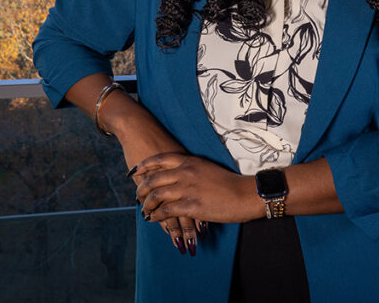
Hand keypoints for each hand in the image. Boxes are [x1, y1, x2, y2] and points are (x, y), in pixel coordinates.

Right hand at [63, 75, 205, 253]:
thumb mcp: (176, 155)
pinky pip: (157, 203)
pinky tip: (162, 228)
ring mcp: (162, 179)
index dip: (203, 211)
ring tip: (181, 244)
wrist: (138, 127)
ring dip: (176, 228)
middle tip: (194, 244)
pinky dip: (160, 217)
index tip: (208, 229)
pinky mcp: (148, 182)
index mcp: (188, 166)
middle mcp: (178, 174)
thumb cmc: (157, 140)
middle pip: (188, 204)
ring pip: (173, 209)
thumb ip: (184, 170)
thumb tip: (194, 187)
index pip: (199, 195)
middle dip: (191, 226)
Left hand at [135, 153, 263, 225]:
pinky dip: (155, 216)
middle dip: (141, 188)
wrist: (244, 194)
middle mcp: (185, 172)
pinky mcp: (190, 206)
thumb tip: (176, 175)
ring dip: (146, 204)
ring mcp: (187, 189)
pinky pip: (165, 211)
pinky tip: (153, 219)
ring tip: (144, 210)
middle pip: (153, 178)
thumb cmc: (228, 182)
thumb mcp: (206, 168)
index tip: (134, 171)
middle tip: (137, 195)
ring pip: (156, 196)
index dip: (143, 165)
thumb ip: (190, 169)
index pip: (159, 160)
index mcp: (189, 161)